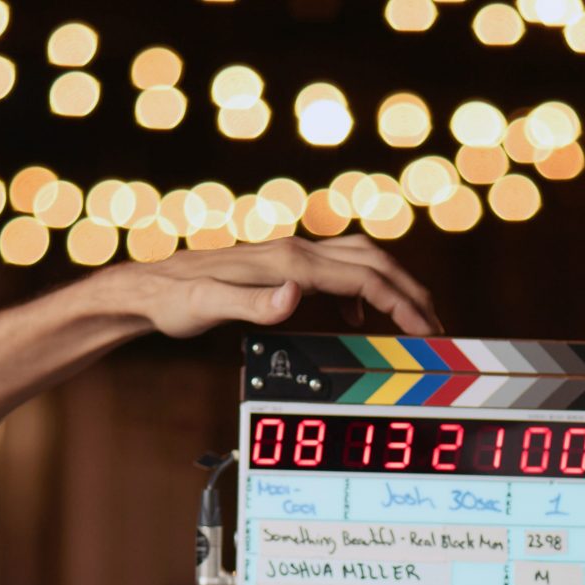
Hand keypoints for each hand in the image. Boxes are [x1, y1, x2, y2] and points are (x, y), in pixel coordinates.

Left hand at [106, 235, 442, 338]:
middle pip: (374, 261)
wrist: (149, 287)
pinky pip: (339, 270)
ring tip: (410, 320)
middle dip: (411, 293)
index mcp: (289, 263)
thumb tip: (295, 297)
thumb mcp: (207, 308)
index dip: (402, 304)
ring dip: (393, 286)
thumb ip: (252, 304)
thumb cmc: (175, 301)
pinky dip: (362, 289)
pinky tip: (355, 317)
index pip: (364, 277)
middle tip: (435, 329)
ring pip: (361, 259)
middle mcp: (295, 251)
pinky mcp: (284, 266)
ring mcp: (291, 256)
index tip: (426, 332)